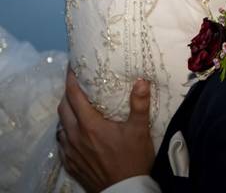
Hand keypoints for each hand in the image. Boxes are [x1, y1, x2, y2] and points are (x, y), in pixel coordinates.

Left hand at [57, 69, 154, 191]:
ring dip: (66, 113)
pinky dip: (65, 132)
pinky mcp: (70, 163)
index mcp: (90, 124)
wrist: (124, 190)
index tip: (72, 67)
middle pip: (63, 108)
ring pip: (60, 125)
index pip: (74, 96)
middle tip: (77, 85)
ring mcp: (70, 151)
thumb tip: (141, 80)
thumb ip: (139, 104)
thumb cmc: (132, 158)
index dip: (71, 80)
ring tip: (76, 107)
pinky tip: (74, 132)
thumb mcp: (140, 130)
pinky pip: (61, 142)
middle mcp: (75, 135)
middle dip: (67, 94)